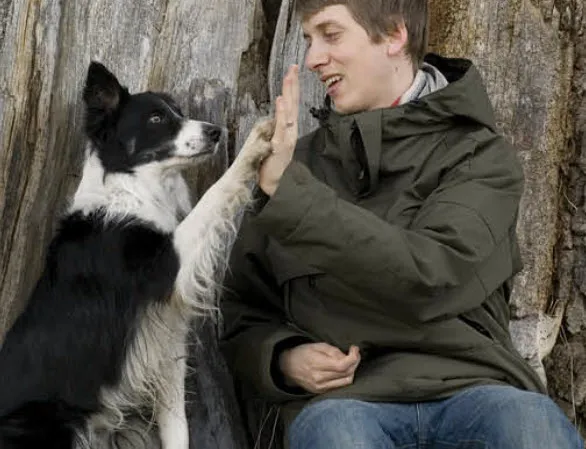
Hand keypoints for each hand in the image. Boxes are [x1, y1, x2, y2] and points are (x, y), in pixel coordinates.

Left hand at [259, 64, 299, 195]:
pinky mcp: (279, 146)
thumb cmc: (271, 162)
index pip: (291, 104)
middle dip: (292, 85)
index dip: (292, 87)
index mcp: (288, 129)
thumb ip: (276, 127)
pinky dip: (281, 113)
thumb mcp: (273, 140)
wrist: (271, 183)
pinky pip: (281, 127)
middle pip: (292, 104)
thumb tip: (276, 114)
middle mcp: (290, 132)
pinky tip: (280, 101)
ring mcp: (286, 139)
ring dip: (288, 95)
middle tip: (293, 68)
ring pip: (288, 113)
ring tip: (288, 78)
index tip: (292, 71)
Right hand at [278, 342, 360, 393]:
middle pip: (346, 374)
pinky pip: (339, 386)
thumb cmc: (302, 353)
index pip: (342, 365)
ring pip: (346, 382)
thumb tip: (347, 356)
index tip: (354, 349)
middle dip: (355, 362)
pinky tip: (343, 370)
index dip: (353, 357)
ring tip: (349, 362)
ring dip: (352, 371)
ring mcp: (320, 387)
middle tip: (354, 353)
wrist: (288, 366)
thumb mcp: (317, 346)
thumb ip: (333, 351)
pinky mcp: (321, 392)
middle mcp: (319, 379)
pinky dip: (344, 377)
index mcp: (317, 364)